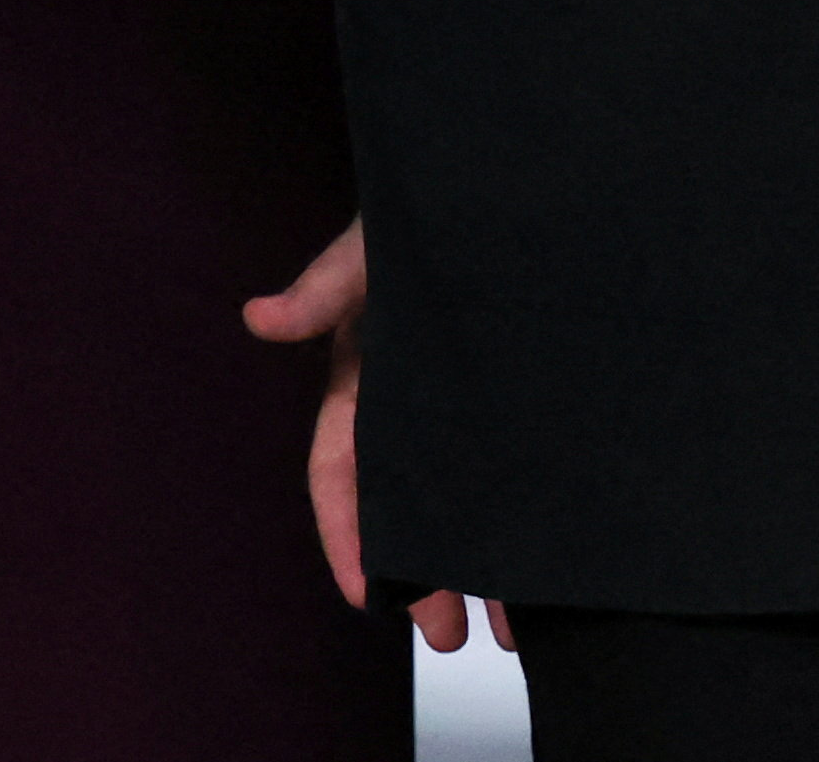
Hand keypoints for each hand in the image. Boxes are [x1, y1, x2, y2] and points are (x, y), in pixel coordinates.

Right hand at [243, 221, 502, 653]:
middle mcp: (414, 406)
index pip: (342, 470)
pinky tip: (559, 575)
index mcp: (364, 376)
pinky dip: (530, 529)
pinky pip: (522, 480)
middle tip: (447, 637)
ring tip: (503, 637)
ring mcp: (469, 411)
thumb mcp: (372, 250)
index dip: (346, 534)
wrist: (509, 181)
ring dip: (479, 569)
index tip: (360, 596)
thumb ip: (324, 288)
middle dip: (419, 577)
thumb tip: (258, 318)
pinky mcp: (523, 407)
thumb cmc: (429, 208)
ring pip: (466, 505)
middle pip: (407, 507)